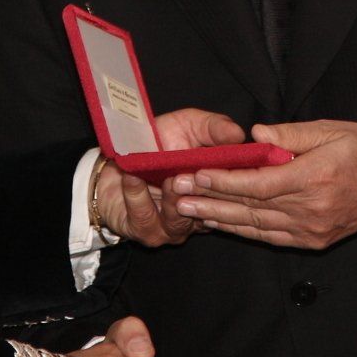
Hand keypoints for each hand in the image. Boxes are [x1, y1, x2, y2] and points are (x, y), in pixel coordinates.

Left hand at [97, 108, 245, 246]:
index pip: (236, 195)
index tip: (233, 165)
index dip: (236, 182)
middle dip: (205, 193)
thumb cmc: (158, 141)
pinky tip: (132, 176)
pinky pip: (145, 217)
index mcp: (217, 190)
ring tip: (168, 179)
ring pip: (179, 220)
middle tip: (197, 175)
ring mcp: (174, 227)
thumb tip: (239, 134)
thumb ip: (213, 128)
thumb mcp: (189, 126)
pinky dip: (138, 195)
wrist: (117, 158)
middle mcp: (201, 214)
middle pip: (212, 212)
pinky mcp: (146, 230)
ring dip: (172, 197)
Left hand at [168, 120, 356, 249]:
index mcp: (315, 177)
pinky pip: (269, 237)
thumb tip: (256, 136)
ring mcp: (310, 229)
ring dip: (219, 218)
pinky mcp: (311, 241)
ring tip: (188, 211)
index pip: (259, 183)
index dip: (226, 180)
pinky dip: (242, 231)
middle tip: (178, 195)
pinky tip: (220, 223)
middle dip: (211, 200)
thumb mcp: (334, 130)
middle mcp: (311, 208)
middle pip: (251, 207)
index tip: (198, 174)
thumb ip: (292, 134)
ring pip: (256, 226)